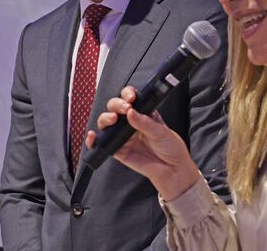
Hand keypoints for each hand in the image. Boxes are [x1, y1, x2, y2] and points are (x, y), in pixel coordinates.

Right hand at [85, 86, 200, 200]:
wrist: (173, 171)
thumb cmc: (171, 148)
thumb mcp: (162, 132)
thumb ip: (145, 123)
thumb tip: (131, 112)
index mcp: (143, 113)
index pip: (130, 98)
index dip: (127, 95)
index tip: (131, 98)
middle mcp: (130, 122)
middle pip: (115, 107)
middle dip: (116, 104)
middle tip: (124, 109)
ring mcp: (123, 136)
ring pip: (106, 122)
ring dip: (106, 118)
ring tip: (113, 119)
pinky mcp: (118, 150)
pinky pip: (103, 143)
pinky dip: (94, 140)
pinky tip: (93, 136)